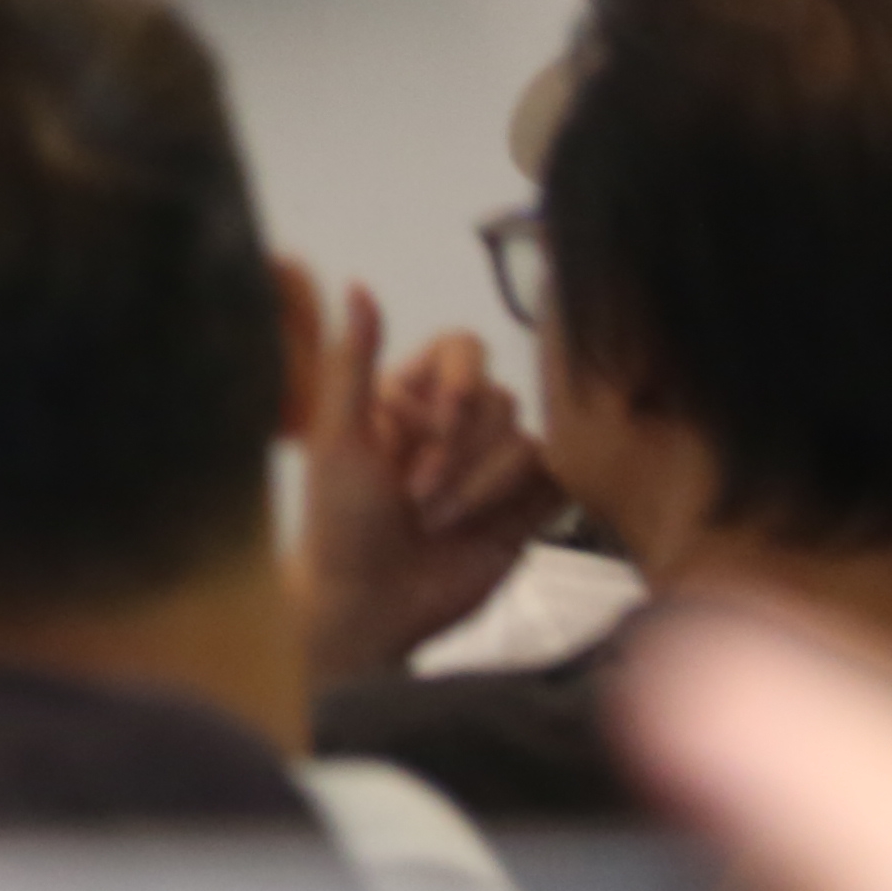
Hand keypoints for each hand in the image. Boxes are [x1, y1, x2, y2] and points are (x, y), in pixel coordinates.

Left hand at [292, 275, 565, 682]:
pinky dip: (523, 502)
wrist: (370, 605)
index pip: (465, 348)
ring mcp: (492, 468)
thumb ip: (351, 361)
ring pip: (526, 443)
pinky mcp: (525, 510)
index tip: (437, 423)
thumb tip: (357, 285)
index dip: (461, 383)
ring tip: (438, 523)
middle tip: (415, 498)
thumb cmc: (340, 521)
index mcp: (410, 395)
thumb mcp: (335, 438)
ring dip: (482, 487)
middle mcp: (456, 424)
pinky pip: (555, 481)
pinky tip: (490, 527)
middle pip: (500, 400)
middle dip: (460, 454)